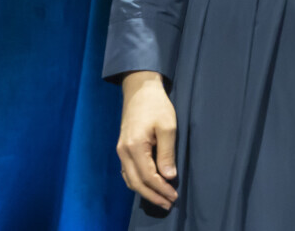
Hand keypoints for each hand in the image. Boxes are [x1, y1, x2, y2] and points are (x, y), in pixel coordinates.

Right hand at [116, 71, 177, 209]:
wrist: (140, 90)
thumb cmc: (156, 105)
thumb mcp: (167, 126)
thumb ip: (166, 153)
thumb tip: (168, 177)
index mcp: (134, 147)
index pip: (147, 176)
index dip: (161, 189)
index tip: (174, 196)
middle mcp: (123, 152)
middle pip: (136, 182)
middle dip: (152, 195)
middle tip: (169, 203)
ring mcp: (121, 150)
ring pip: (130, 179)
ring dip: (145, 191)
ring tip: (161, 198)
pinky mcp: (123, 148)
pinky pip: (128, 172)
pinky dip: (138, 182)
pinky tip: (148, 186)